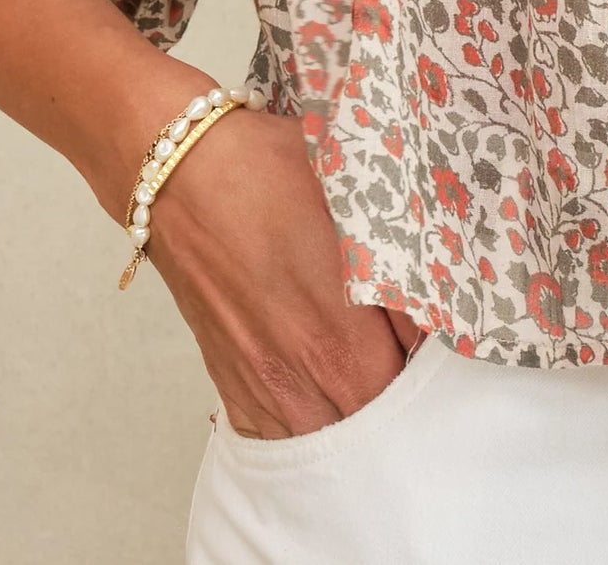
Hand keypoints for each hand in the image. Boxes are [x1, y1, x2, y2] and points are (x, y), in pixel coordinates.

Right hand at [142, 98, 425, 439]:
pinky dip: (295, 423)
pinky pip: (269, 432)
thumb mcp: (351, 201)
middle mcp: (301, 373)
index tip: (424, 335)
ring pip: (317, 435)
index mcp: (342, 334)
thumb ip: (392, 264)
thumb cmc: (267, 172)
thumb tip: (426, 298)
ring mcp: (259, 381)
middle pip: (365, 420)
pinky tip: (309, 393)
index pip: (407, 384)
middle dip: (386, 392)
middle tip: (394, 354)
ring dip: (343, 414)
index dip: (423, 360)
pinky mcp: (225, 376)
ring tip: (355, 378)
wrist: (181, 172)